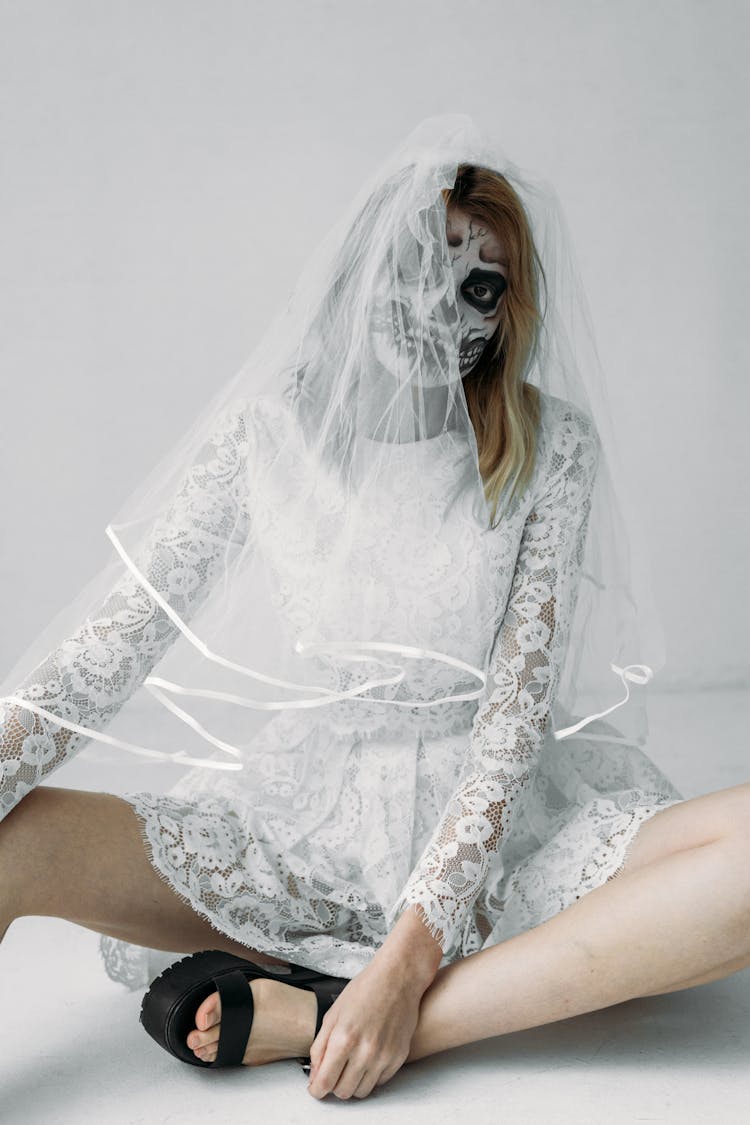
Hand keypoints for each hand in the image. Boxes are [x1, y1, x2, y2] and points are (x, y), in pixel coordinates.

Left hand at [306, 954, 424, 1099]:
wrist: (398, 978)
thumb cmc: (365, 990)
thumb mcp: (333, 1014)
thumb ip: (320, 1047)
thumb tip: (315, 1075)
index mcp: (344, 1039)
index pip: (325, 1082)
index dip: (316, 1089)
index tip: (316, 1088)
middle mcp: (365, 1052)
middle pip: (343, 1092)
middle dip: (334, 1085)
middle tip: (334, 1071)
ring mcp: (384, 1057)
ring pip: (362, 1092)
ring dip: (352, 1083)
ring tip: (351, 1064)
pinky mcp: (399, 1058)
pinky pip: (379, 1082)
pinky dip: (370, 1075)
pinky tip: (368, 1057)